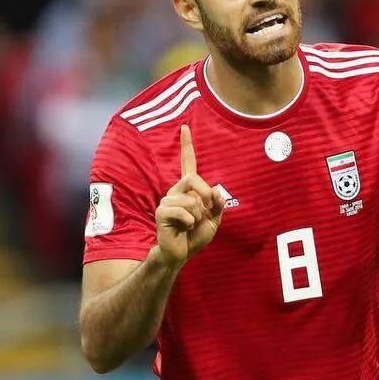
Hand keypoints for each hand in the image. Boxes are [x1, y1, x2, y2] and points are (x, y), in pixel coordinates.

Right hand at [154, 124, 224, 267]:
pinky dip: (190, 223)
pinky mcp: (161, 212)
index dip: (187, 146)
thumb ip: (218, 204)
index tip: (185, 127)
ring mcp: (167, 201)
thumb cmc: (195, 235)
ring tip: (190, 225)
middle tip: (206, 212)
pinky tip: (182, 228)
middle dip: (206, 196)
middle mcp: (175, 191)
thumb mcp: (214, 219)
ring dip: (198, 216)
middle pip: (194, 179)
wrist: (181, 252)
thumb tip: (216, 191)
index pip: (188, 164)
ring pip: (192, 200)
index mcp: (188, 189)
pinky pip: (185, 213)